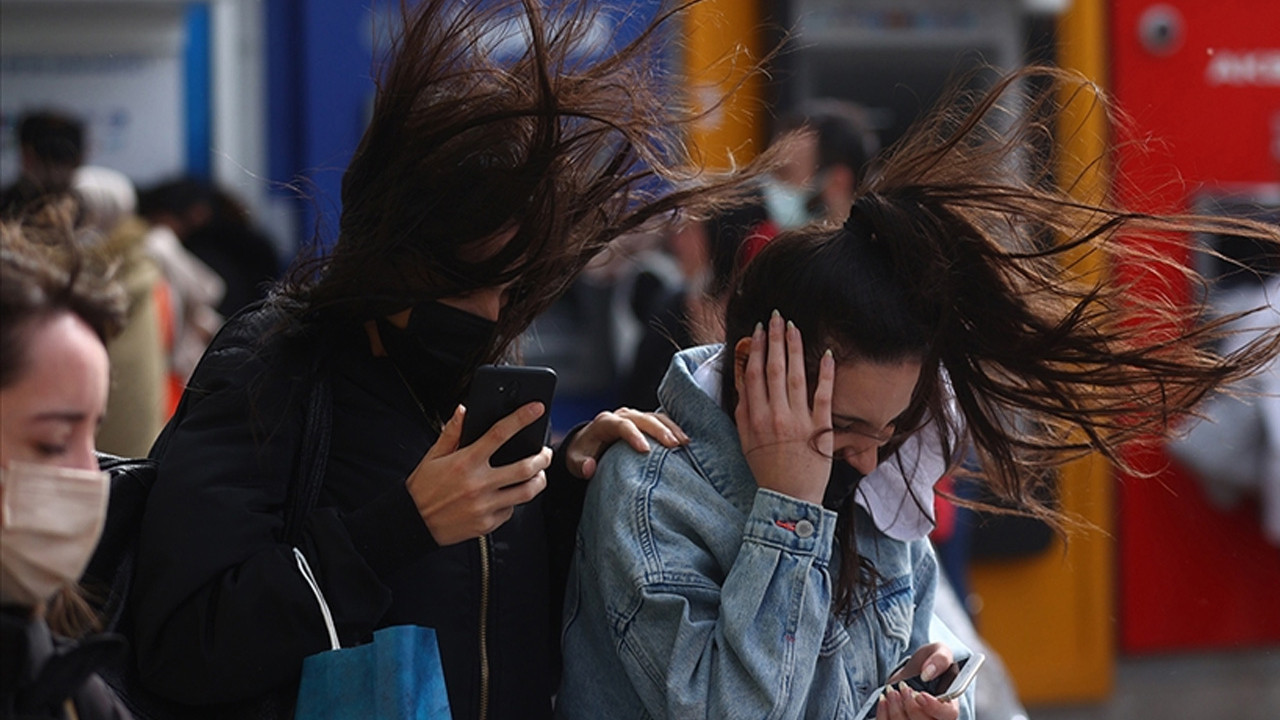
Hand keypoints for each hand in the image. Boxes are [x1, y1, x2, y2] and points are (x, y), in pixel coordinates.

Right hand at [405, 402, 552, 545]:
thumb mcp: (433, 456)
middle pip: (525, 467)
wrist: (412, 524)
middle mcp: (478, 484)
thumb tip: (464, 410)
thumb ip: (452, 432)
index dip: (522, 418)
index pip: (500, 433)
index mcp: (466, 462)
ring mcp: (485, 506)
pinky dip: (513, 501)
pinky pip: (510, 510)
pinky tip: (509, 495)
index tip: (537, 408)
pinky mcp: (487, 524)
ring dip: (538, 481)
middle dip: (543, 457)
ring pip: (526, 492)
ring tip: (538, 474)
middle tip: (546, 453)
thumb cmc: (422, 488)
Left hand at [564, 408, 688, 478]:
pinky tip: (685, 440)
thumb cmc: (583, 453)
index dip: (634, 436)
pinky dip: (673, 428)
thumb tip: (589, 467)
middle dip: (659, 430)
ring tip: (684, 442)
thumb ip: (581, 465)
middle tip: (673, 445)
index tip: (645, 450)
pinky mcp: (644, 422)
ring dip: (670, 428)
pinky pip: (661, 421)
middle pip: (642, 418)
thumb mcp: (575, 461)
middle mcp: (621, 416)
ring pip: (655, 417)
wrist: (587, 444)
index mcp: (605, 422)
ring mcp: (634, 417)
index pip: (622, 425)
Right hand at [734, 311, 834, 505]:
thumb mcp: (745, 439)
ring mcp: (798, 421)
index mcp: (754, 417)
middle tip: (777, 317)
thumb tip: (743, 379)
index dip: (755, 349)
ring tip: (794, 327)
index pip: (753, 374)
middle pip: (773, 368)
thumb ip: (743, 409)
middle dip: (775, 340)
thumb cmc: (766, 469)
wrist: (788, 499)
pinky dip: (825, 374)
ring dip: (795, 348)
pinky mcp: (819, 429)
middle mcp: (775, 416)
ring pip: (795, 376)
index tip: (758, 330)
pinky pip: (823, 395)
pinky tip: (826, 355)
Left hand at [876, 643, 959, 719]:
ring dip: (895, 710)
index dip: (934, 707)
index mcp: (950, 704)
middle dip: (910, 705)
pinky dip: (883, 713)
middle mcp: (935, 718)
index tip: (920, 694)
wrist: (910, 671)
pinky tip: (884, 699)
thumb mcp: (938, 652)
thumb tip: (928, 672)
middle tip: (903, 687)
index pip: (949, 715)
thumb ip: (940, 659)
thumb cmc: (928, 664)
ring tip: (892, 691)